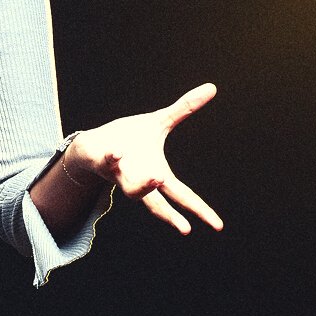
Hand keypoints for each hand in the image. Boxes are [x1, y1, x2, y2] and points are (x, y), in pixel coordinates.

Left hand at [66, 83, 222, 234]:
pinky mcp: (103, 162)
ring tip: (156, 178)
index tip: (219, 226)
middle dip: (170, 215)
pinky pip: (108, 162)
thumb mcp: (160, 121)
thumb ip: (184, 107)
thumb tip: (212, 87)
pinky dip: (113, 158)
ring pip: (132, 189)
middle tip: (185, 228)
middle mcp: (139, 180)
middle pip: (157, 204)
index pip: (183, 196)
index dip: (200, 210)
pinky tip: (117, 152)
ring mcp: (121, 174)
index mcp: (157, 174)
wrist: (96, 141)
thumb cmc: (129, 137)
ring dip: (142, 187)